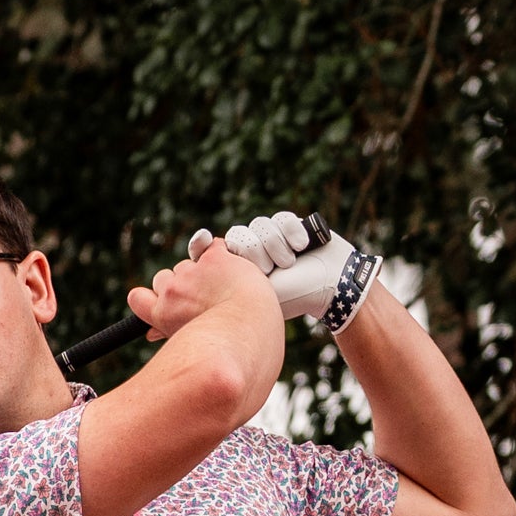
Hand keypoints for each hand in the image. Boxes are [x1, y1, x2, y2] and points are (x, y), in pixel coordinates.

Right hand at [127, 236, 268, 342]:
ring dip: (201, 273)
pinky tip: (233, 271)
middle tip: (203, 301)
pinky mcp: (214, 257)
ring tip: (224, 291)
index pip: (137, 298)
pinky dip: (221, 255)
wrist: (251, 332)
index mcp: (163, 315)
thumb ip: (169, 334)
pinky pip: (212, 247)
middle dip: (179, 287)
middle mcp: (172, 292)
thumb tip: (152, 334)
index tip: (162, 302)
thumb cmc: (227, 350)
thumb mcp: (190, 349)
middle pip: (163, 279)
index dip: (149, 298)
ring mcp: (192, 273)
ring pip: (187, 265)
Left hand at [191, 208, 360, 324]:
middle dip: (255, 251)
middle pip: (238, 236)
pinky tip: (303, 246)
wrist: (334, 285)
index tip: (200, 239)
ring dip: (276, 244)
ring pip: (260, 225)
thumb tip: (182, 292)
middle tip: (269, 269)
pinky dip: (291, 231)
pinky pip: (280, 217)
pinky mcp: (290, 226)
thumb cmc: (296, 296)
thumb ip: (224, 289)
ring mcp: (272, 239)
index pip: (214, 251)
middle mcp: (254, 254)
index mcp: (240, 272)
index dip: (204, 244)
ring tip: (290, 262)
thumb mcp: (256, 297)